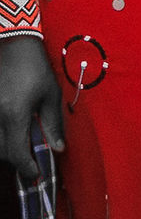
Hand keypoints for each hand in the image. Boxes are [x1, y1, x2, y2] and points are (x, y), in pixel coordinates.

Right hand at [0, 35, 59, 181]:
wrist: (11, 43)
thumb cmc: (35, 68)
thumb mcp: (51, 95)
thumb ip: (53, 124)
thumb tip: (57, 149)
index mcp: (14, 114)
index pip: (16, 153)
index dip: (26, 168)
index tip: (36, 174)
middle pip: (1, 151)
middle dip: (15, 161)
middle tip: (30, 162)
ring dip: (5, 149)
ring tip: (20, 146)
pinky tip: (9, 131)